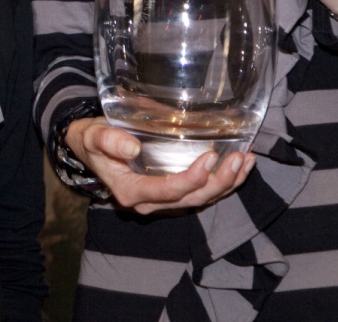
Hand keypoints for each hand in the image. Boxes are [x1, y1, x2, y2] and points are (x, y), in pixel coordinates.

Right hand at [67, 117, 254, 213]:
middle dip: (219, 182)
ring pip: (202, 199)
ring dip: (228, 183)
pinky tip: (241, 166)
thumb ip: (108, 140)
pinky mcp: (174, 192)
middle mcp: (150, 202)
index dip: (191, 178)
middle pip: (192, 199)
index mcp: (131, 191)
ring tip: (246, 161)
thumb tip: (132, 147)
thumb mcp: (92, 136)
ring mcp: (164, 200)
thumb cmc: (92, 140)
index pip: (168, 190)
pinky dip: (224, 181)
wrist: (91, 147)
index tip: (208, 157)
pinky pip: (203, 193)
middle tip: (238, 158)